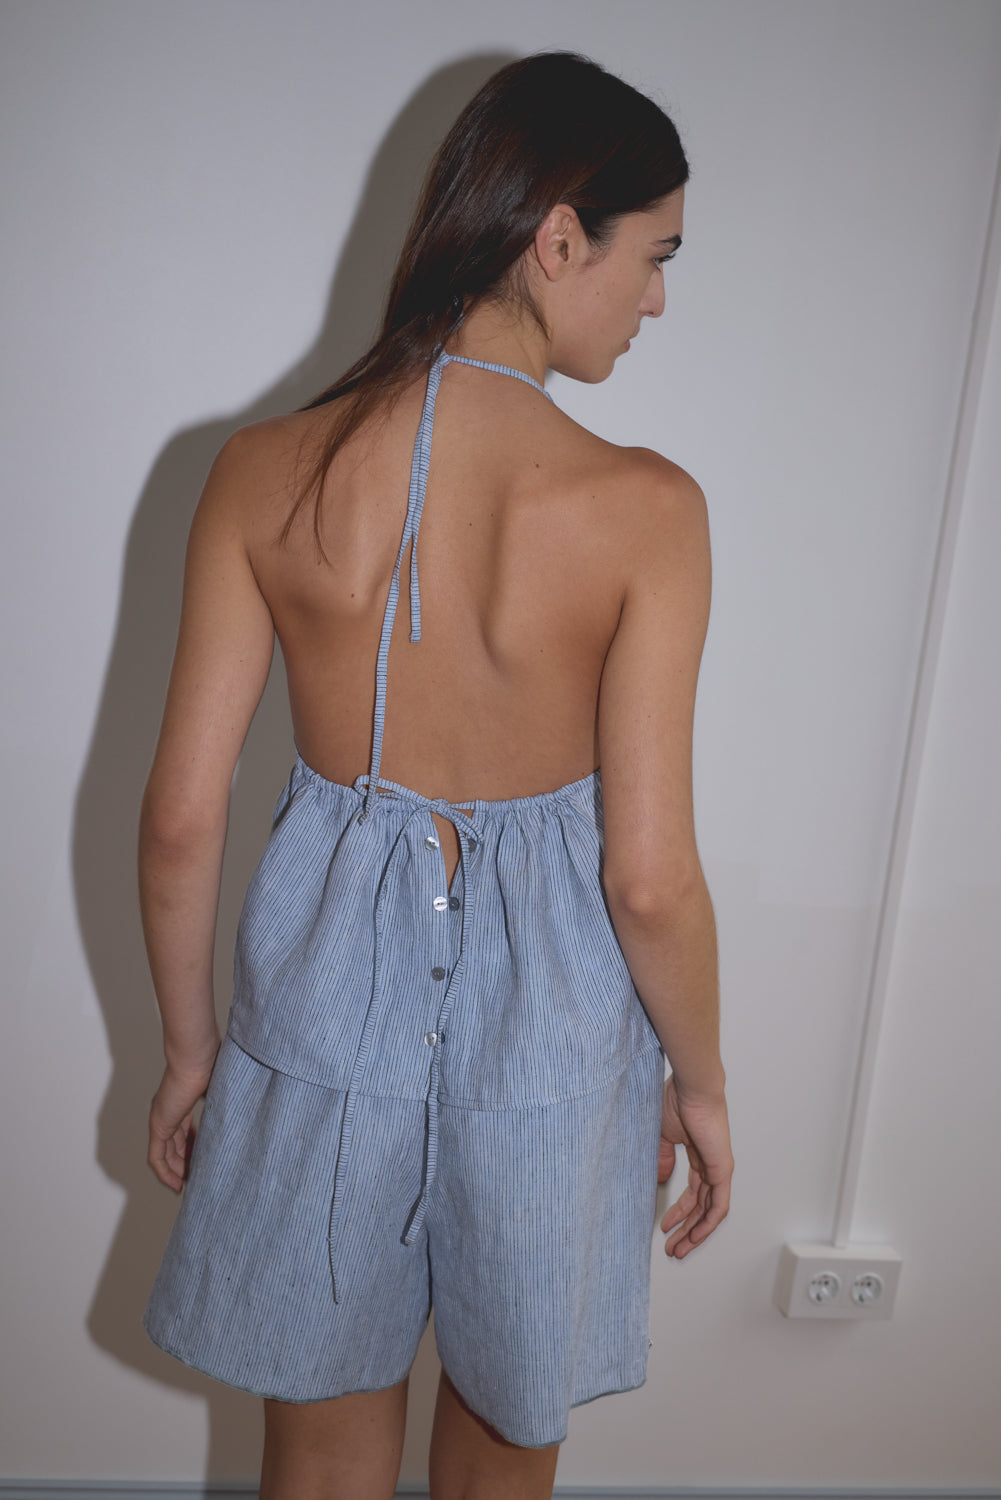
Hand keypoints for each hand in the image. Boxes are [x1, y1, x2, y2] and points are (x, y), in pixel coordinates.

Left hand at [148, 1042, 219, 1191]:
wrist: (197, 1056)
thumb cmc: (211, 1064)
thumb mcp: (220, 1087)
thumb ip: (224, 1101)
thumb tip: (246, 1110)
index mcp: (181, 1100)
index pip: (184, 1130)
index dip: (193, 1147)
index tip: (205, 1158)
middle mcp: (168, 1111)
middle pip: (175, 1145)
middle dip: (186, 1163)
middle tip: (199, 1176)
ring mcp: (161, 1119)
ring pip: (165, 1154)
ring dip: (176, 1171)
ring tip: (189, 1186)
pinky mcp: (158, 1126)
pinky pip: (157, 1157)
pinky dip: (165, 1173)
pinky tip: (176, 1184)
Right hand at [658, 1073, 732, 1258]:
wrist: (692, 1088)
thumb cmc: (678, 1100)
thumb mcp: (664, 1136)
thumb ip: (663, 1159)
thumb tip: (660, 1179)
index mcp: (699, 1157)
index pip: (693, 1194)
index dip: (679, 1214)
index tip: (664, 1227)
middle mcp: (711, 1165)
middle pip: (701, 1208)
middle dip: (686, 1230)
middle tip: (673, 1249)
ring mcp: (719, 1169)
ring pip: (709, 1211)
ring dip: (695, 1233)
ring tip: (679, 1249)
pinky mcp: (722, 1169)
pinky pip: (719, 1204)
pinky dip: (708, 1222)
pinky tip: (696, 1235)